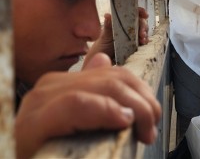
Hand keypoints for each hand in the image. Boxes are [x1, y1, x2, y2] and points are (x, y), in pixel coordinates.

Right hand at [15, 53, 160, 158]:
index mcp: (62, 84)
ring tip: (143, 131)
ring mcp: (40, 102)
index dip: (141, 92)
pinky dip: (106, 110)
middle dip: (143, 103)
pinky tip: (123, 120)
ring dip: (134, 109)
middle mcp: (50, 87)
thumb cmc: (55, 150)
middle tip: (151, 129)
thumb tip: (104, 61)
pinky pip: (76, 104)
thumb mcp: (78, 120)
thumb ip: (92, 93)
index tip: (153, 118)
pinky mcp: (34, 123)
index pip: (113, 74)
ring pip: (102, 87)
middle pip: (113, 79)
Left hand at [83, 7, 149, 66]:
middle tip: (142, 33)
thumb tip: (108, 15)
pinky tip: (143, 44)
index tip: (144, 14)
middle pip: (141, 22)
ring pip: (143, 32)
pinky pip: (143, 42)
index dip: (140, 12)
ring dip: (145, 34)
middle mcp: (129, 28)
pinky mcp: (136, 45)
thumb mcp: (105, 35)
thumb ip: (108, 26)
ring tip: (142, 39)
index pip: (134, 13)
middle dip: (143, 26)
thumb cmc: (103, 45)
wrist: (103, 59)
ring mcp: (134, 36)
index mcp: (122, 22)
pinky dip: (145, 42)